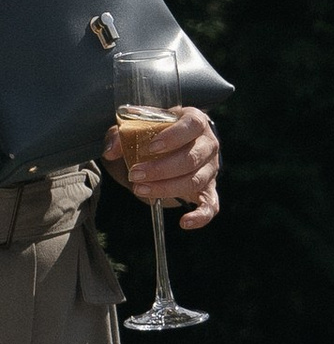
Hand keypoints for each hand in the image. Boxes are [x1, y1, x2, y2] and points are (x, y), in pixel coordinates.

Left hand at [105, 107, 220, 225]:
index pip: (192, 125)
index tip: (150, 148)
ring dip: (167, 188)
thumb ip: (120, 135)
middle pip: (193, 157)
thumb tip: (111, 150)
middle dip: (162, 169)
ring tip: (140, 190)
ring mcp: (210, 168)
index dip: (173, 136)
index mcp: (194, 121)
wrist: (165, 151)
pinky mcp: (208, 190)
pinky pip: (210, 205)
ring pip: (196, 180)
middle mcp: (207, 144)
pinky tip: (184, 222)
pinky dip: (200, 216)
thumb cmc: (151, 137)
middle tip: (135, 175)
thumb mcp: (134, 130)